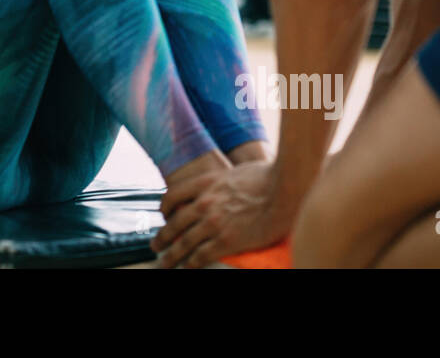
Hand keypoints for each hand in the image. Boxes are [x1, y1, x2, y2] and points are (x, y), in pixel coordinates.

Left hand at [151, 160, 292, 267]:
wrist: (284, 188)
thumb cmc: (267, 176)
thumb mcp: (235, 171)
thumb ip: (222, 182)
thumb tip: (223, 187)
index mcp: (205, 183)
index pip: (172, 195)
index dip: (164, 208)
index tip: (162, 216)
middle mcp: (204, 202)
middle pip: (174, 223)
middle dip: (162, 237)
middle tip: (155, 246)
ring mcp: (213, 222)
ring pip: (183, 243)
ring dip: (171, 255)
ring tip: (164, 262)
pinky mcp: (227, 240)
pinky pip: (201, 256)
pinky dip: (191, 263)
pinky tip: (187, 267)